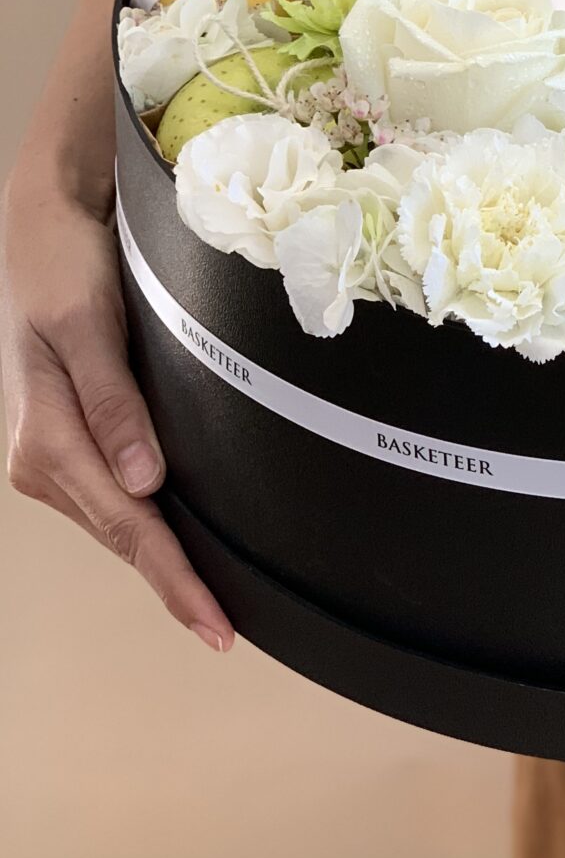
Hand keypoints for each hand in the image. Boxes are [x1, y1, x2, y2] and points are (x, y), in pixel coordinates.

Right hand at [1, 174, 233, 652]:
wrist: (43, 229)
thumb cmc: (64, 268)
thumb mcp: (86, 325)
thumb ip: (114, 401)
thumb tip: (144, 481)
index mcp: (45, 441)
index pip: (126, 524)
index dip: (172, 577)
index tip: (214, 623)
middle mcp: (44, 461)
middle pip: (123, 534)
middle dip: (173, 581)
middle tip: (229, 628)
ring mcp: (58, 455)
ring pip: (121, 521)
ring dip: (163, 558)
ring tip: (215, 604)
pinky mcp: (76, 441)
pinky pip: (119, 496)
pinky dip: (152, 525)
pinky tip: (183, 544)